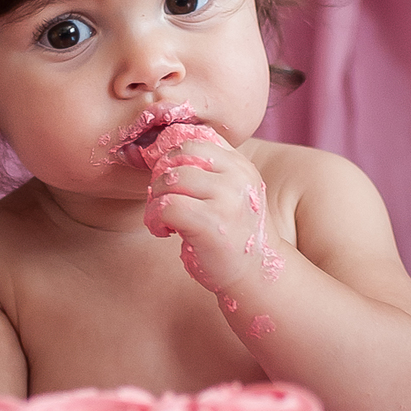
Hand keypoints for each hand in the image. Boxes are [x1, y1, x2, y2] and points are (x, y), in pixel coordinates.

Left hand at [141, 123, 283, 301]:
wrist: (257, 274)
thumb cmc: (232, 234)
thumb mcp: (227, 192)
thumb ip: (205, 168)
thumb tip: (154, 146)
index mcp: (240, 164)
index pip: (197, 135)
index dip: (170, 150)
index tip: (163, 173)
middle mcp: (238, 175)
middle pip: (180, 152)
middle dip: (160, 174)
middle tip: (162, 199)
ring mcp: (227, 198)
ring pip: (169, 178)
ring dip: (155, 199)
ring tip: (163, 218)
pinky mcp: (212, 222)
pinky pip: (166, 206)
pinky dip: (154, 219)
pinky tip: (164, 231)